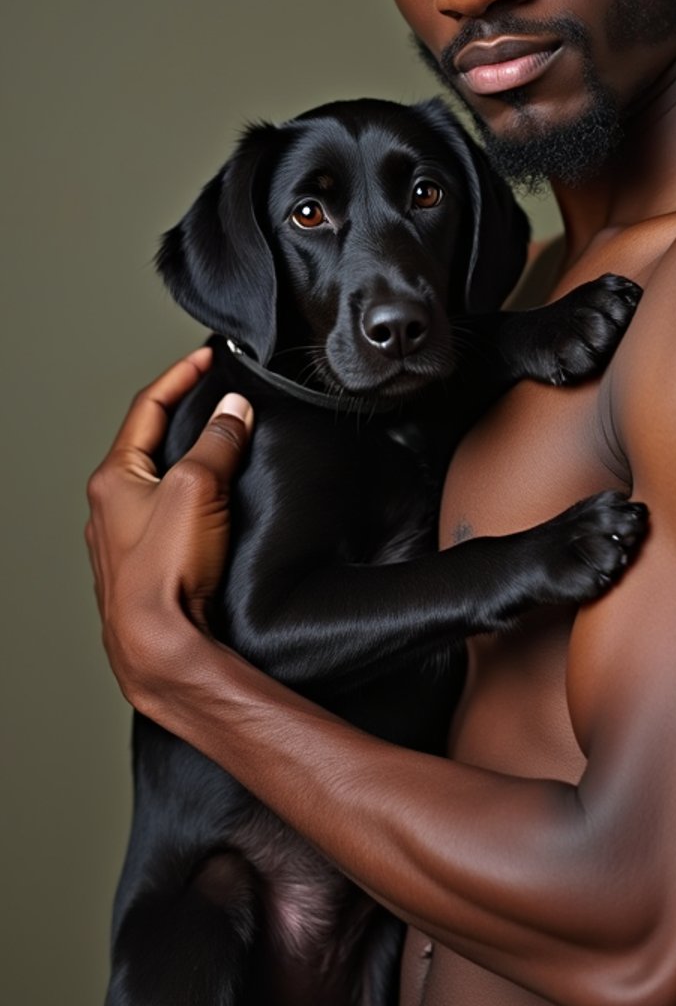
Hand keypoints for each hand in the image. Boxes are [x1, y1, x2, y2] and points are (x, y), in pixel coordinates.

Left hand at [85, 348, 253, 703]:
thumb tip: (233, 409)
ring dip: (190, 462)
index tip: (206, 358)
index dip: (181, 376)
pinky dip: (193, 500)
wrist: (159, 647)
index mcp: (113, 478)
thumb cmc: (164, 575)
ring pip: (159, 483)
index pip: (148, 407)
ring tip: (224, 451)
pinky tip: (214, 511)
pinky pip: (169, 518)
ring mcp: (125, 540)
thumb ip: (218, 442)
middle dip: (187, 419)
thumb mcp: (198, 488)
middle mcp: (111, 507)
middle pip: (151, 444)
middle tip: (221, 402)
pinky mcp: (146, 568)